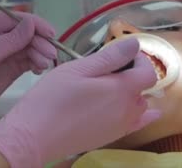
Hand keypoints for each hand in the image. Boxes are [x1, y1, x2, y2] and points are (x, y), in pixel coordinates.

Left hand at [0, 11, 56, 132]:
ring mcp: (7, 51)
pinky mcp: (12, 66)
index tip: (51, 34)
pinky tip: (38, 69)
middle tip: (50, 55)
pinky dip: (37, 63)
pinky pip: (30, 60)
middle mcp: (0, 35)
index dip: (36, 25)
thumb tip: (32, 22)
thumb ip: (13, 39)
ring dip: (40, 54)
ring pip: (31, 47)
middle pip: (28, 33)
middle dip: (40, 42)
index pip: (19, 19)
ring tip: (43, 65)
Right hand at [0, 38, 160, 167]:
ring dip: (133, 94)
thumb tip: (134, 44)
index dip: (140, 60)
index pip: (147, 72)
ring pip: (139, 105)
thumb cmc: (51, 99)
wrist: (33, 137)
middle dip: (133, 75)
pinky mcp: (111, 137)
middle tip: (109, 68)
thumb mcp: (78, 69)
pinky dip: (143, 116)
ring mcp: (120, 126)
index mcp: (121, 90)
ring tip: (112, 86)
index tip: (125, 54)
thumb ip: (110, 57)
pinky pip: (137, 125)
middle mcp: (127, 110)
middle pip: (143, 88)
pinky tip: (146, 113)